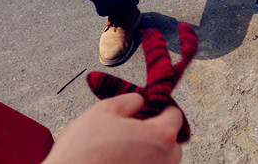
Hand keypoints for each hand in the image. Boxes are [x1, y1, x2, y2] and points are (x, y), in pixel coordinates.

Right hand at [43, 94, 182, 163]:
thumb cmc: (82, 153)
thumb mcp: (104, 110)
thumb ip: (130, 100)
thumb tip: (139, 101)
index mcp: (160, 135)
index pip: (175, 116)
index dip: (161, 109)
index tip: (150, 109)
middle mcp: (164, 159)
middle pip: (172, 141)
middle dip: (158, 133)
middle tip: (136, 129)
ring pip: (163, 160)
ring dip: (151, 152)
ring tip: (126, 149)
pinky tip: (123, 162)